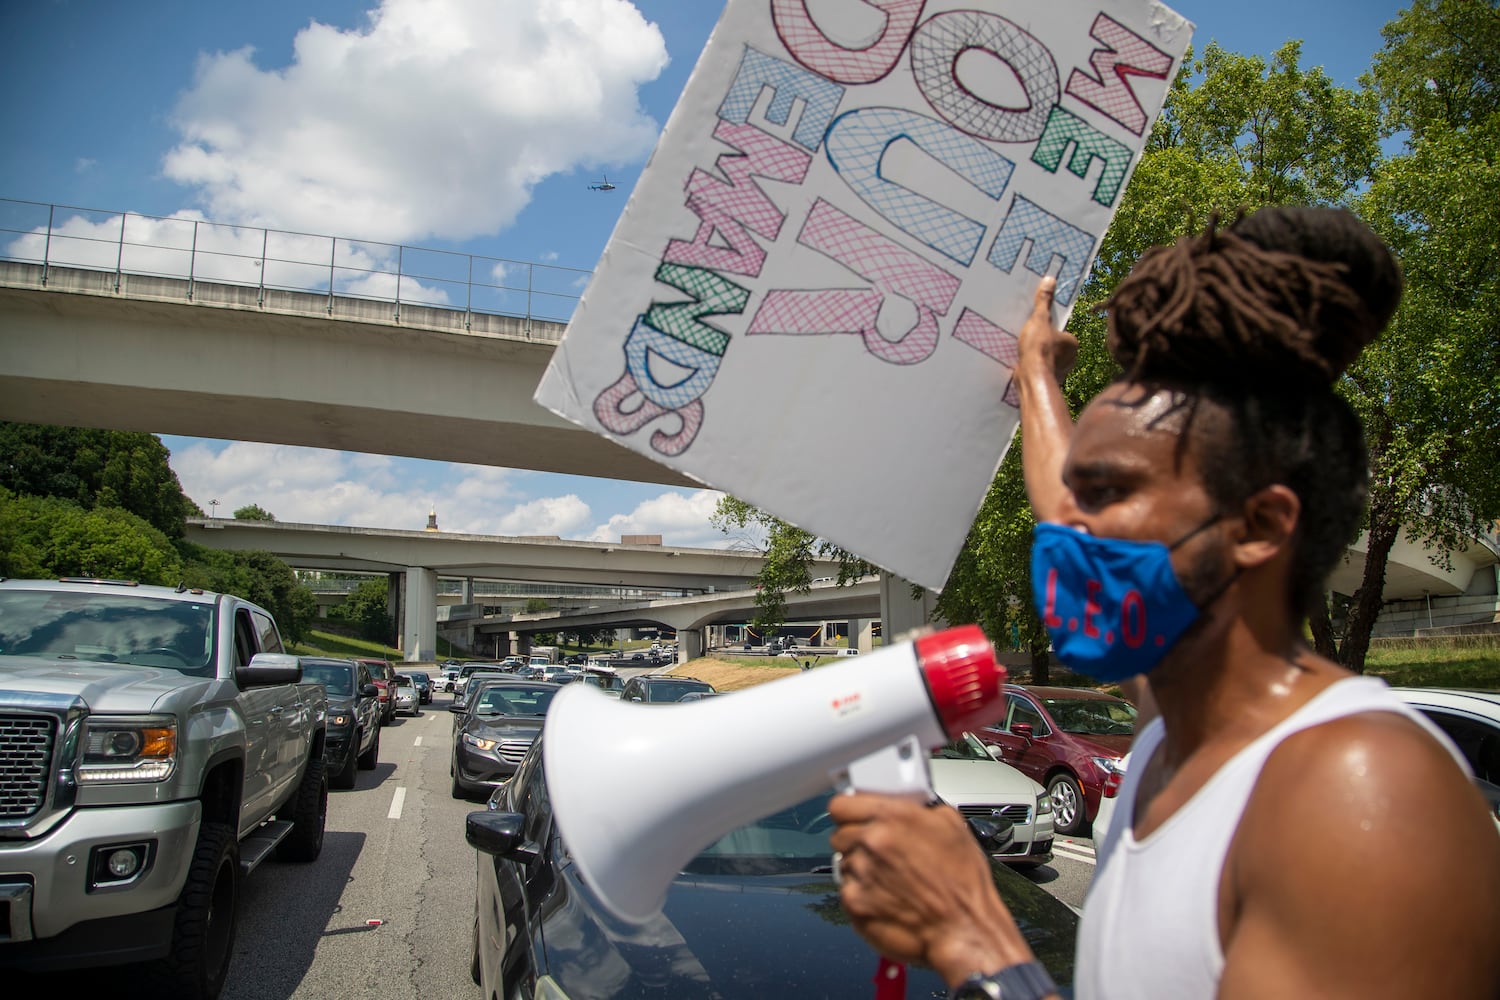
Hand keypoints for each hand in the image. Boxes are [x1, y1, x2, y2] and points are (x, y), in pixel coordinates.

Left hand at [828, 793, 1033, 986]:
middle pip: (839, 835)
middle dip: (854, 841)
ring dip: (860, 869)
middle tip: (877, 852)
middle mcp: (872, 842)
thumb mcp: (952, 827)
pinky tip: (886, 898)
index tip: (852, 818)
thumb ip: (923, 809)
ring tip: (889, 879)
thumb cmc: (963, 884)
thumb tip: (912, 806)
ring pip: (845, 864)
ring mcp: (860, 874)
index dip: (846, 811)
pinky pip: (848, 892)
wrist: (964, 928)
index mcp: (892, 818)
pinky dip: (862, 895)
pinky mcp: (856, 904)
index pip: (840, 805)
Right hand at [1018, 276, 1077, 384]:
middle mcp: (1071, 358)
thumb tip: (1050, 279)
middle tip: (1028, 339)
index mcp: (1073, 343)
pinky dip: (1034, 368)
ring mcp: (1061, 371)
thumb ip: (1044, 301)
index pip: (1060, 332)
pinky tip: (1023, 364)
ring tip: (1023, 352)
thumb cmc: (1039, 347)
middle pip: (1054, 346)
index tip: (1036, 330)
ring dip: (1038, 357)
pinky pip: (1042, 370)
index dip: (1047, 330)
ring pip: (1048, 359)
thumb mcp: (1039, 319)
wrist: (1031, 377)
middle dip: (1043, 344)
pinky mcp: (1049, 381)